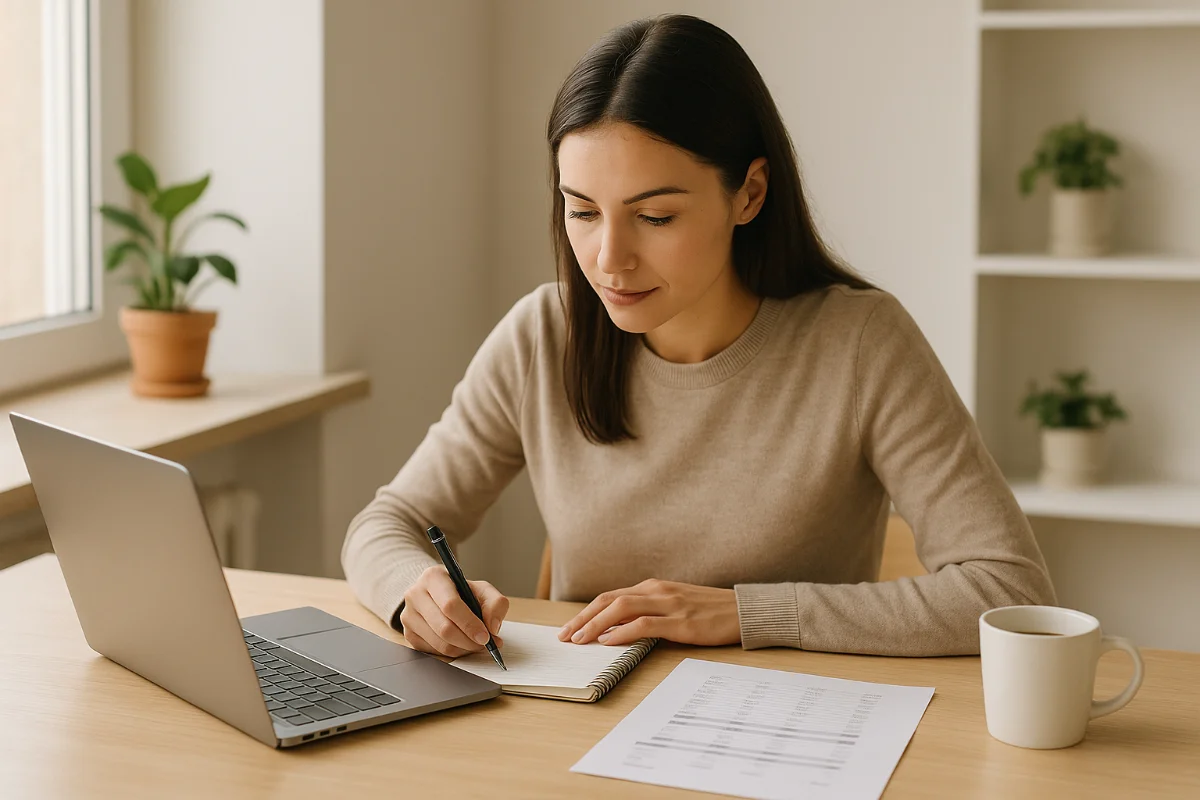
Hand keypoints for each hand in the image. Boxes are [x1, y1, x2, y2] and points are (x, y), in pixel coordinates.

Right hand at [399, 565, 508, 657]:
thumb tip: (492, 627)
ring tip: (476, 644)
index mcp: (433, 577)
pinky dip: (452, 653)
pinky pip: (433, 652)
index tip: (485, 636)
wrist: (439, 595)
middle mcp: (415, 594)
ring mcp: (408, 616)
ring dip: (463, 649)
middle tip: (485, 644)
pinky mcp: (408, 634)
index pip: (450, 605)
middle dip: (469, 641)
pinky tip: (461, 644)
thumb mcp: (483, 590)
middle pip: (444, 628)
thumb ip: (496, 604)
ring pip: (439, 643)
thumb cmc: (461, 592)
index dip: (470, 624)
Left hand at [557, 579, 740, 646]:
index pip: (610, 597)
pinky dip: (623, 632)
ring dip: (596, 624)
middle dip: (582, 618)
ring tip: (579, 639)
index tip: (569, 628)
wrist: (744, 610)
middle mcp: (657, 590)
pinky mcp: (681, 621)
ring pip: (621, 609)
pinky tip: (608, 641)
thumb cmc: (710, 611)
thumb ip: (649, 612)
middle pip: (609, 600)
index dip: (586, 612)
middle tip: (564, 636)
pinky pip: (645, 624)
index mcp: (653, 586)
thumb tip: (618, 629)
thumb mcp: (675, 606)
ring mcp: (669, 604)